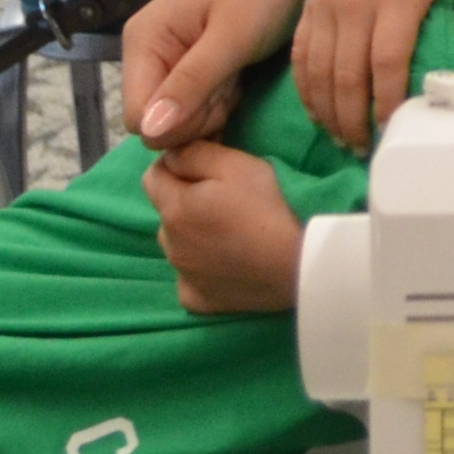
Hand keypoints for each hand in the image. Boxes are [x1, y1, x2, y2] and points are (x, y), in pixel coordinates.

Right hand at [121, 0, 324, 149]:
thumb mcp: (232, 36)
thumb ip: (191, 82)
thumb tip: (148, 131)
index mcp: (143, 42)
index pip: (139, 118)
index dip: (178, 124)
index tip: (220, 98)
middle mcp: (146, 56)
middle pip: (159, 124)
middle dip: (199, 116)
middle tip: (234, 82)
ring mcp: (167, 64)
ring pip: (180, 121)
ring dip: (214, 109)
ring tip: (238, 75)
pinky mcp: (190, 71)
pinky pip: (196, 109)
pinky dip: (219, 104)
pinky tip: (238, 82)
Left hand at [147, 142, 305, 314]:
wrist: (301, 263)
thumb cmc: (270, 207)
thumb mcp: (237, 164)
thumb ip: (194, 154)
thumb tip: (170, 154)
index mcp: (174, 208)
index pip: (153, 175)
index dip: (177, 164)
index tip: (210, 167)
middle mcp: (169, 244)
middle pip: (166, 212)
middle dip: (186, 200)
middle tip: (228, 199)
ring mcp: (183, 276)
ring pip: (177, 244)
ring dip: (193, 234)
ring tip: (231, 231)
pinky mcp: (197, 300)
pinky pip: (188, 279)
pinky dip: (200, 269)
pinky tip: (226, 264)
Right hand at [296, 0, 453, 150]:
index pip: (386, 63)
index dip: (387, 104)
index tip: (394, 130)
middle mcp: (354, 0)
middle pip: (346, 75)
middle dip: (354, 119)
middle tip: (366, 149)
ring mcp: (326, 1)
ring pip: (317, 70)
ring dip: (328, 111)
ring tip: (344, 138)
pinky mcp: (310, 1)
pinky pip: (300, 53)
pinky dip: (306, 87)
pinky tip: (319, 110)